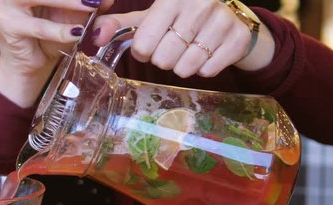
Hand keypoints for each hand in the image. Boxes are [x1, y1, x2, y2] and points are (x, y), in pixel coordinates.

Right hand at [0, 0, 112, 106]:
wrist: (28, 65)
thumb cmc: (48, 37)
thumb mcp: (71, 16)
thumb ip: (86, 5)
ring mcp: (7, 5)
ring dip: (69, 1)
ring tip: (92, 5)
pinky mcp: (8, 26)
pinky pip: (39, 27)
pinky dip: (59, 30)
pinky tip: (77, 33)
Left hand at [92, 0, 274, 77]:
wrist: (228, 18)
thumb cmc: (180, 18)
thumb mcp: (150, 17)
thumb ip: (120, 25)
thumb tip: (94, 35)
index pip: (143, 43)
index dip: (143, 51)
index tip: (151, 44)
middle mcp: (199, 4)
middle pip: (163, 59)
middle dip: (163, 59)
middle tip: (172, 47)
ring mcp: (222, 20)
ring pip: (185, 68)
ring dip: (182, 66)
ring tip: (189, 50)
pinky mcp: (238, 38)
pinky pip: (208, 71)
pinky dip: (203, 69)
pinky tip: (206, 53)